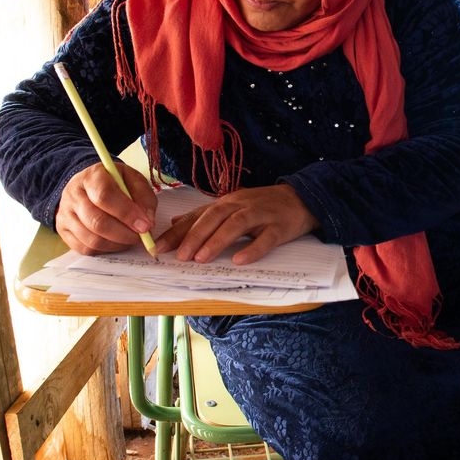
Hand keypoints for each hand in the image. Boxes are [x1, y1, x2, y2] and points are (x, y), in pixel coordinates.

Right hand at [56, 161, 156, 254]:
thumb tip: (147, 221)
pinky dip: (105, 249)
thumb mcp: (133, 180)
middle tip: (141, 236)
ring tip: (130, 238)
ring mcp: (66, 214)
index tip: (145, 225)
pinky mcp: (63, 230)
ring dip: (117, 244)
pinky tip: (116, 242)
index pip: (105, 195)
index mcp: (92, 176)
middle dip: (124, 233)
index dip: (127, 213)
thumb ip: (144, 197)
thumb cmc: (115, 183)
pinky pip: (86, 248)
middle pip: (97, 221)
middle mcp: (74, 194)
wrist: (89, 186)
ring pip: (92, 239)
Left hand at [155, 183, 318, 264]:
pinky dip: (252, 249)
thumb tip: (175, 223)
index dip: (177, 232)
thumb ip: (204, 216)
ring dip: (217, 241)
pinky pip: (266, 238)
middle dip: (194, 236)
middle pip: (214, 217)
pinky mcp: (279, 227)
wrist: (302, 199)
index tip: (158, 248)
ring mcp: (261, 215)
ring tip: (201, 259)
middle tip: (179, 256)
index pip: (197, 216)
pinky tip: (240, 260)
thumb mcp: (232, 207)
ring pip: (236, 224)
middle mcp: (240, 206)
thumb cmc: (263, 206)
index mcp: (227, 203)